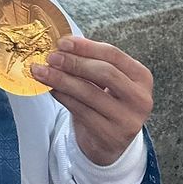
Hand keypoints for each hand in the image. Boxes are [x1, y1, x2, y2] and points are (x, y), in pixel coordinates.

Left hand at [30, 35, 153, 165]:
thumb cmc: (106, 100)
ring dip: (61, 79)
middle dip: (74, 63)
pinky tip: (50, 89)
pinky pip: (81, 111)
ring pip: (89, 93)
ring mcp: (127, 120)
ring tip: (41, 71)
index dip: (86, 46)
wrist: (109, 141)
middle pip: (105, 73)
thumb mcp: (105, 79)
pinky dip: (62, 96)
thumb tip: (60, 46)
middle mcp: (140, 99)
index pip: (113, 55)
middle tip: (50, 57)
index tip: (62, 42)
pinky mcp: (111, 136)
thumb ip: (89, 61)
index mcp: (141, 77)